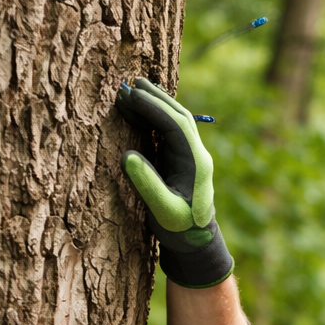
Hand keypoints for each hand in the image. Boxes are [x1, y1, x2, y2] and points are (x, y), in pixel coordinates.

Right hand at [116, 78, 233, 288]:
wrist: (196, 243)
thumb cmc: (181, 230)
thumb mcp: (164, 212)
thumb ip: (148, 185)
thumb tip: (128, 156)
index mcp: (196, 162)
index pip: (175, 125)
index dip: (154, 108)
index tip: (133, 95)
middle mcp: (196, 154)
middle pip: (178, 116)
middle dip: (156, 98)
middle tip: (132, 82)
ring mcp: (190, 156)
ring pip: (174, 121)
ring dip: (155, 105)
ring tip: (132, 91)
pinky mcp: (181, 161)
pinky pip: (169, 132)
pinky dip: (153, 119)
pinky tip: (138, 113)